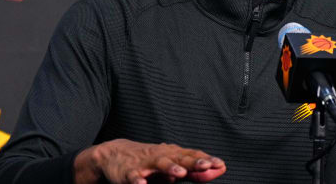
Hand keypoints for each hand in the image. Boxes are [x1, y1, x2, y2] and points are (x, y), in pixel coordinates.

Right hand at [74, 139, 226, 183]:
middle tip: (207, 166)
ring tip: (179, 174)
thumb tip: (217, 170)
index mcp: (172, 154)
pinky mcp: (128, 172)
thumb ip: (194, 171)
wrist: (114, 153)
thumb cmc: (149, 161)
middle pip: (179, 158)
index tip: (221, 165)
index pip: (192, 156)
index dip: (206, 160)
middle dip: (193, 163)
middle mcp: (161, 156)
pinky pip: (133, 177)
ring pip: (158, 164)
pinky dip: (137, 181)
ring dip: (169, 168)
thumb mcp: (172, 166)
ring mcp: (144, 164)